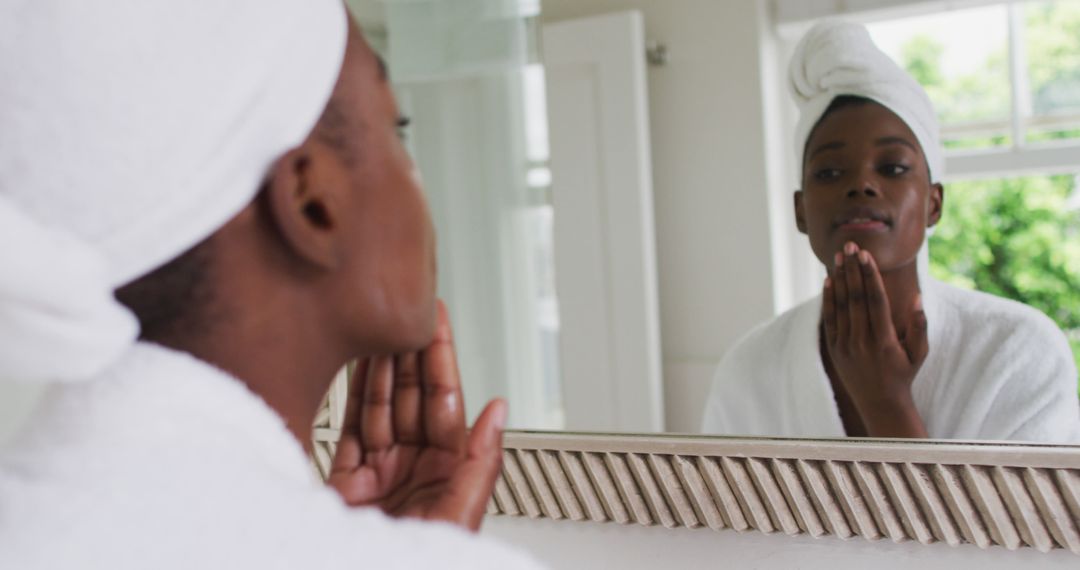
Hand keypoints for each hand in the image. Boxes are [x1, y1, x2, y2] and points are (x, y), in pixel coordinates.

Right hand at [327, 300, 507, 530]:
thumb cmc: (420, 566)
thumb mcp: (457, 519)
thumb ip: (479, 463)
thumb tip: (498, 411)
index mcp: (447, 475)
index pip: (445, 402)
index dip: (441, 357)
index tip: (438, 318)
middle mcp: (412, 468)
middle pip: (411, 396)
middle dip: (408, 350)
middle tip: (405, 308)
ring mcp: (376, 472)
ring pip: (379, 405)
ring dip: (380, 364)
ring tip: (379, 324)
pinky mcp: (342, 480)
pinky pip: (348, 426)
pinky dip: (350, 393)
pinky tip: (354, 365)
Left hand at [822, 242, 928, 436]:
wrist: (880, 403)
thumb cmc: (903, 374)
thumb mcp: (919, 353)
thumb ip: (919, 326)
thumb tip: (917, 297)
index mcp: (884, 340)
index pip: (875, 301)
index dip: (870, 276)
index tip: (866, 255)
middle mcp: (862, 341)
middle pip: (855, 298)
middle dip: (852, 269)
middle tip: (850, 246)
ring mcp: (846, 345)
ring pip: (841, 306)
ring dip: (839, 278)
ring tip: (838, 256)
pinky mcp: (834, 348)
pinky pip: (830, 319)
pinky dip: (828, 298)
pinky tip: (828, 280)